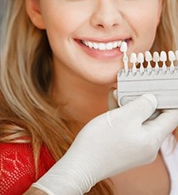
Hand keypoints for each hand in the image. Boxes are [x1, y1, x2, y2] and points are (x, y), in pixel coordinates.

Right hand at [32, 94, 177, 194]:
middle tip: (132, 86)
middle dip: (142, 100)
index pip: (172, 117)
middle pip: (153, 118)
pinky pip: (128, 128)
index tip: (162, 87)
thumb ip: (142, 105)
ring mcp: (135, 148)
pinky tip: (111, 102)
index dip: (169, 99)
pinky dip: (121, 115)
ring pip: (138, 121)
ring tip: (116, 92)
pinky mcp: (123, 148)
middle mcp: (148, 146)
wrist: (81, 164)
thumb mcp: (123, 117)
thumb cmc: (101, 141)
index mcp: (153, 139)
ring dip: (128, 105)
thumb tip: (153, 99)